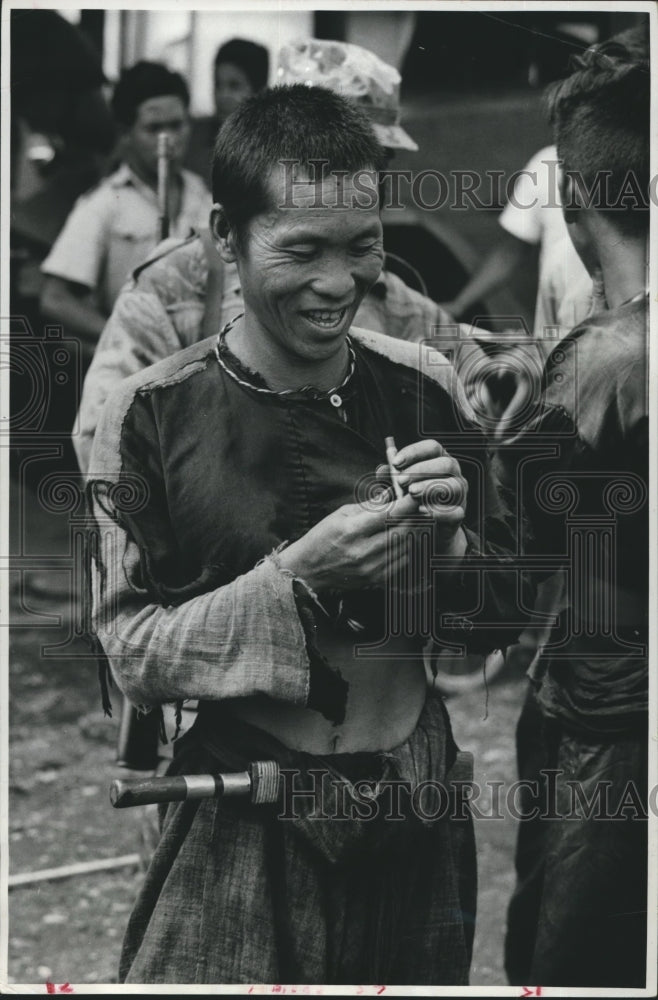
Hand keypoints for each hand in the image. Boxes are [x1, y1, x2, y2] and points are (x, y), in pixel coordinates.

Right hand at [275, 493, 421, 591]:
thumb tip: (391, 492)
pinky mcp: (375, 580)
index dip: (407, 503)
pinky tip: (403, 541)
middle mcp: (363, 551)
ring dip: (413, 533)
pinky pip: (402, 562)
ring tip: (412, 522)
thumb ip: (370, 504)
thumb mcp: (341, 514)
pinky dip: (407, 549)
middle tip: (419, 508)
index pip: (388, 514)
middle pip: (402, 531)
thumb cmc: (322, 537)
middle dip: (414, 517)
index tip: (416, 495)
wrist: (309, 570)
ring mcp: (370, 568)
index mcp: (352, 530)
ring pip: (406, 547)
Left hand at [379, 439, 467, 555]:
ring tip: (412, 493)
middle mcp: (453, 475)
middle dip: (422, 470)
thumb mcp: (398, 488)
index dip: (415, 452)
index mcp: (439, 461)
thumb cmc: (411, 501)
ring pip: (454, 485)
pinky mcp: (458, 514)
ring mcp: (459, 494)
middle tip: (401, 480)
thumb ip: (391, 478)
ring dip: (431, 487)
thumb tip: (380, 470)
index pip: (432, 448)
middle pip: (446, 464)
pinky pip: (455, 511)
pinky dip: (438, 511)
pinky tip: (421, 510)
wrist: (425, 530)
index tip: (396, 462)